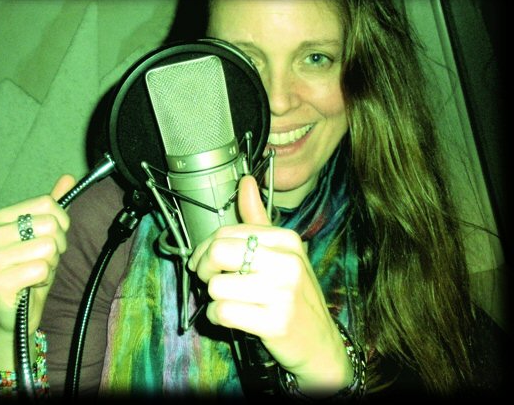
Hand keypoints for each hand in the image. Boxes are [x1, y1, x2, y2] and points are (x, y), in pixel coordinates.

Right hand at [0, 174, 74, 339]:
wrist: (15, 314)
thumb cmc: (30, 271)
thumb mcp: (45, 236)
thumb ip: (53, 208)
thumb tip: (68, 178)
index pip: (47, 203)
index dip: (62, 223)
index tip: (52, 238)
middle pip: (50, 224)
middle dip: (57, 246)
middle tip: (43, 261)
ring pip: (48, 247)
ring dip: (51, 265)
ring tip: (35, 273)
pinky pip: (40, 269)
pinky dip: (44, 280)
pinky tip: (30, 286)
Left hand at [187, 175, 351, 393]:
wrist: (320, 343)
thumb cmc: (295, 296)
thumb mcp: (283, 254)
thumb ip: (259, 220)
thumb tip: (246, 181)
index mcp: (286, 240)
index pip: (227, 232)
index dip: (205, 249)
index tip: (204, 263)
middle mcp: (287, 262)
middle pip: (218, 253)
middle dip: (204, 269)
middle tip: (210, 280)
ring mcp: (283, 292)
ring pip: (216, 286)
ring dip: (213, 298)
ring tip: (230, 302)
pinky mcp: (275, 322)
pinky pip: (222, 312)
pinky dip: (217, 318)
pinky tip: (231, 319)